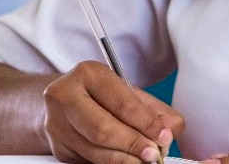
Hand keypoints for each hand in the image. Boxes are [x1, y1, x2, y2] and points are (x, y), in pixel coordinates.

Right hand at [43, 61, 183, 163]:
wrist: (65, 102)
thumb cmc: (102, 96)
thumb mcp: (129, 93)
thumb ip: (155, 110)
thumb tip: (170, 130)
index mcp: (87, 74)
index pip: (121, 103)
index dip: (146, 123)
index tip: (164, 137)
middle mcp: (65, 96)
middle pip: (103, 130)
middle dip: (134, 145)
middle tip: (154, 154)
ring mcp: (57, 124)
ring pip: (96, 151)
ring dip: (125, 160)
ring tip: (143, 160)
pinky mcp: (58, 148)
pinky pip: (89, 162)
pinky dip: (113, 163)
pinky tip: (125, 160)